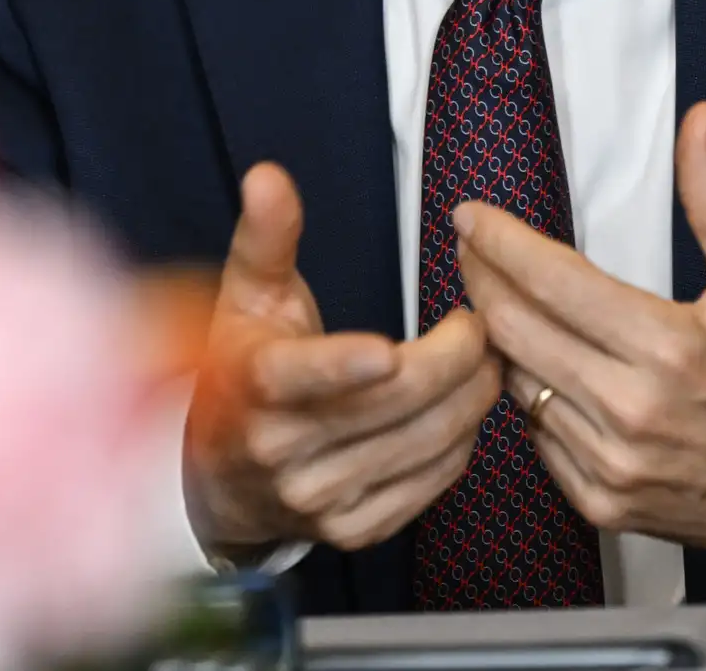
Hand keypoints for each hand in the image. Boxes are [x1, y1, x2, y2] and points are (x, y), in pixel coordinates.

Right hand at [185, 162, 501, 556]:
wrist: (217, 478)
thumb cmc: (241, 370)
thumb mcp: (246, 297)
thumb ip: (268, 236)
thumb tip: (268, 176)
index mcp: (254, 385)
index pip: (302, 378)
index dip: (344, 367)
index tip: (387, 349)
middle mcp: (284, 450)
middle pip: (393, 403)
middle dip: (456, 357)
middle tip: (483, 322)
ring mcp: (321, 498)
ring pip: (425, 443)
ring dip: (473, 396)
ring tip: (488, 357)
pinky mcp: (355, 529)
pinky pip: (432, 483)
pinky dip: (462, 441)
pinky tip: (464, 407)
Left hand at [454, 102, 705, 562]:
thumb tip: (700, 122)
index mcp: (667, 348)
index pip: (553, 282)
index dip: (501, 243)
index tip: (470, 217)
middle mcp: (631, 410)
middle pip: (516, 331)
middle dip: (481, 281)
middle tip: (470, 250)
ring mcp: (611, 464)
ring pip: (518, 385)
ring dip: (500, 339)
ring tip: (494, 301)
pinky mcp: (602, 503)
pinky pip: (536, 438)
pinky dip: (530, 398)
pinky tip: (538, 369)